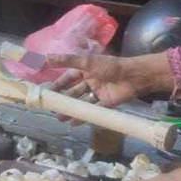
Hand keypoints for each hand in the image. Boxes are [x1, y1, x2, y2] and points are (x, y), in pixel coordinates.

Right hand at [46, 52, 173, 106]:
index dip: (58, 85)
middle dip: (63, 100)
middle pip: (73, 92)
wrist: (134, 77)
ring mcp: (98, 92)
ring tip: (60, 118)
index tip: (47, 92)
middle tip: (52, 109)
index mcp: (86, 69)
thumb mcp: (86, 62)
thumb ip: (66, 61)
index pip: (68, 78)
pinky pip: (93, 111)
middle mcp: (91, 81)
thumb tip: (45, 57)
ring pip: (81, 102)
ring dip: (71, 110)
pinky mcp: (106, 103)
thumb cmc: (110, 66)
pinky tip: (74, 123)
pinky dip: (84, 116)